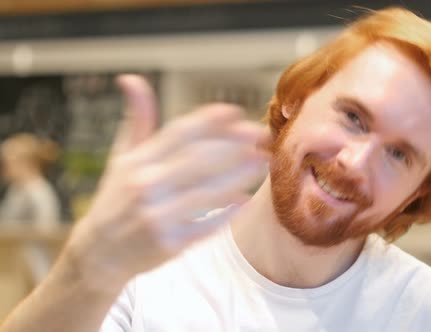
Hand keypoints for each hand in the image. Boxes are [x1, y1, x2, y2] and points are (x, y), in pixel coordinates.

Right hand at [62, 74, 269, 292]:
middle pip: (198, 159)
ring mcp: (157, 217)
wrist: (99, 253)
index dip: (207, 120)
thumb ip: (138, 120)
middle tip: (261, 134)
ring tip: (262, 161)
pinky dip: (226, 212)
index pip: (176, 134)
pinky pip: (205, 225)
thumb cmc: (115, 199)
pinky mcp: (169, 244)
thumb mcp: (121, 157)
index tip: (234, 111)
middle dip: (233, 145)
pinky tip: (244, 199)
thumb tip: (131, 78)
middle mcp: (145, 187)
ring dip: (239, 175)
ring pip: (207, 192)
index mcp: (136, 162)